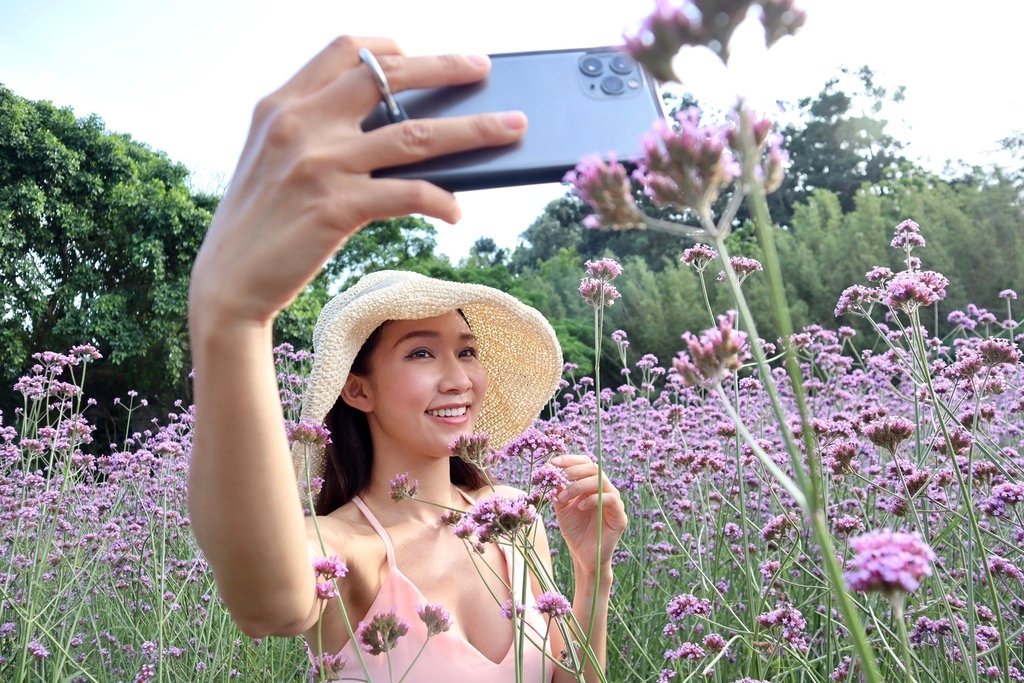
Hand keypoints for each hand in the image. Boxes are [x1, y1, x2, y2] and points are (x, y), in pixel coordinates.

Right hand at [188, 36, 527, 328]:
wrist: (228, 280)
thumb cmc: (258, 222)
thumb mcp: (272, 158)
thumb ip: (315, 128)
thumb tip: (389, 125)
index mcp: (282, 104)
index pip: (345, 51)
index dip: (389, 48)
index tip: (417, 54)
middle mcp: (300, 124)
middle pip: (389, 78)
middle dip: (446, 66)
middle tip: (484, 66)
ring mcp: (319, 164)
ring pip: (416, 135)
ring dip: (474, 130)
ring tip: (512, 128)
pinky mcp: (337, 208)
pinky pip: (408, 193)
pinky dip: (441, 199)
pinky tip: (456, 211)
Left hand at [549, 454, 627, 576]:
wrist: (583, 555)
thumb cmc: (574, 530)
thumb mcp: (562, 507)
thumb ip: (558, 489)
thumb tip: (550, 470)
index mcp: (592, 485)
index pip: (585, 463)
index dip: (570, 460)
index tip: (552, 462)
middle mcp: (605, 490)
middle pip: (594, 467)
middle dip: (573, 470)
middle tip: (558, 477)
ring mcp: (614, 502)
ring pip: (601, 480)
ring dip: (579, 485)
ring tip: (564, 496)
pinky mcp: (620, 516)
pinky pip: (611, 499)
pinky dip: (592, 499)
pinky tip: (580, 507)